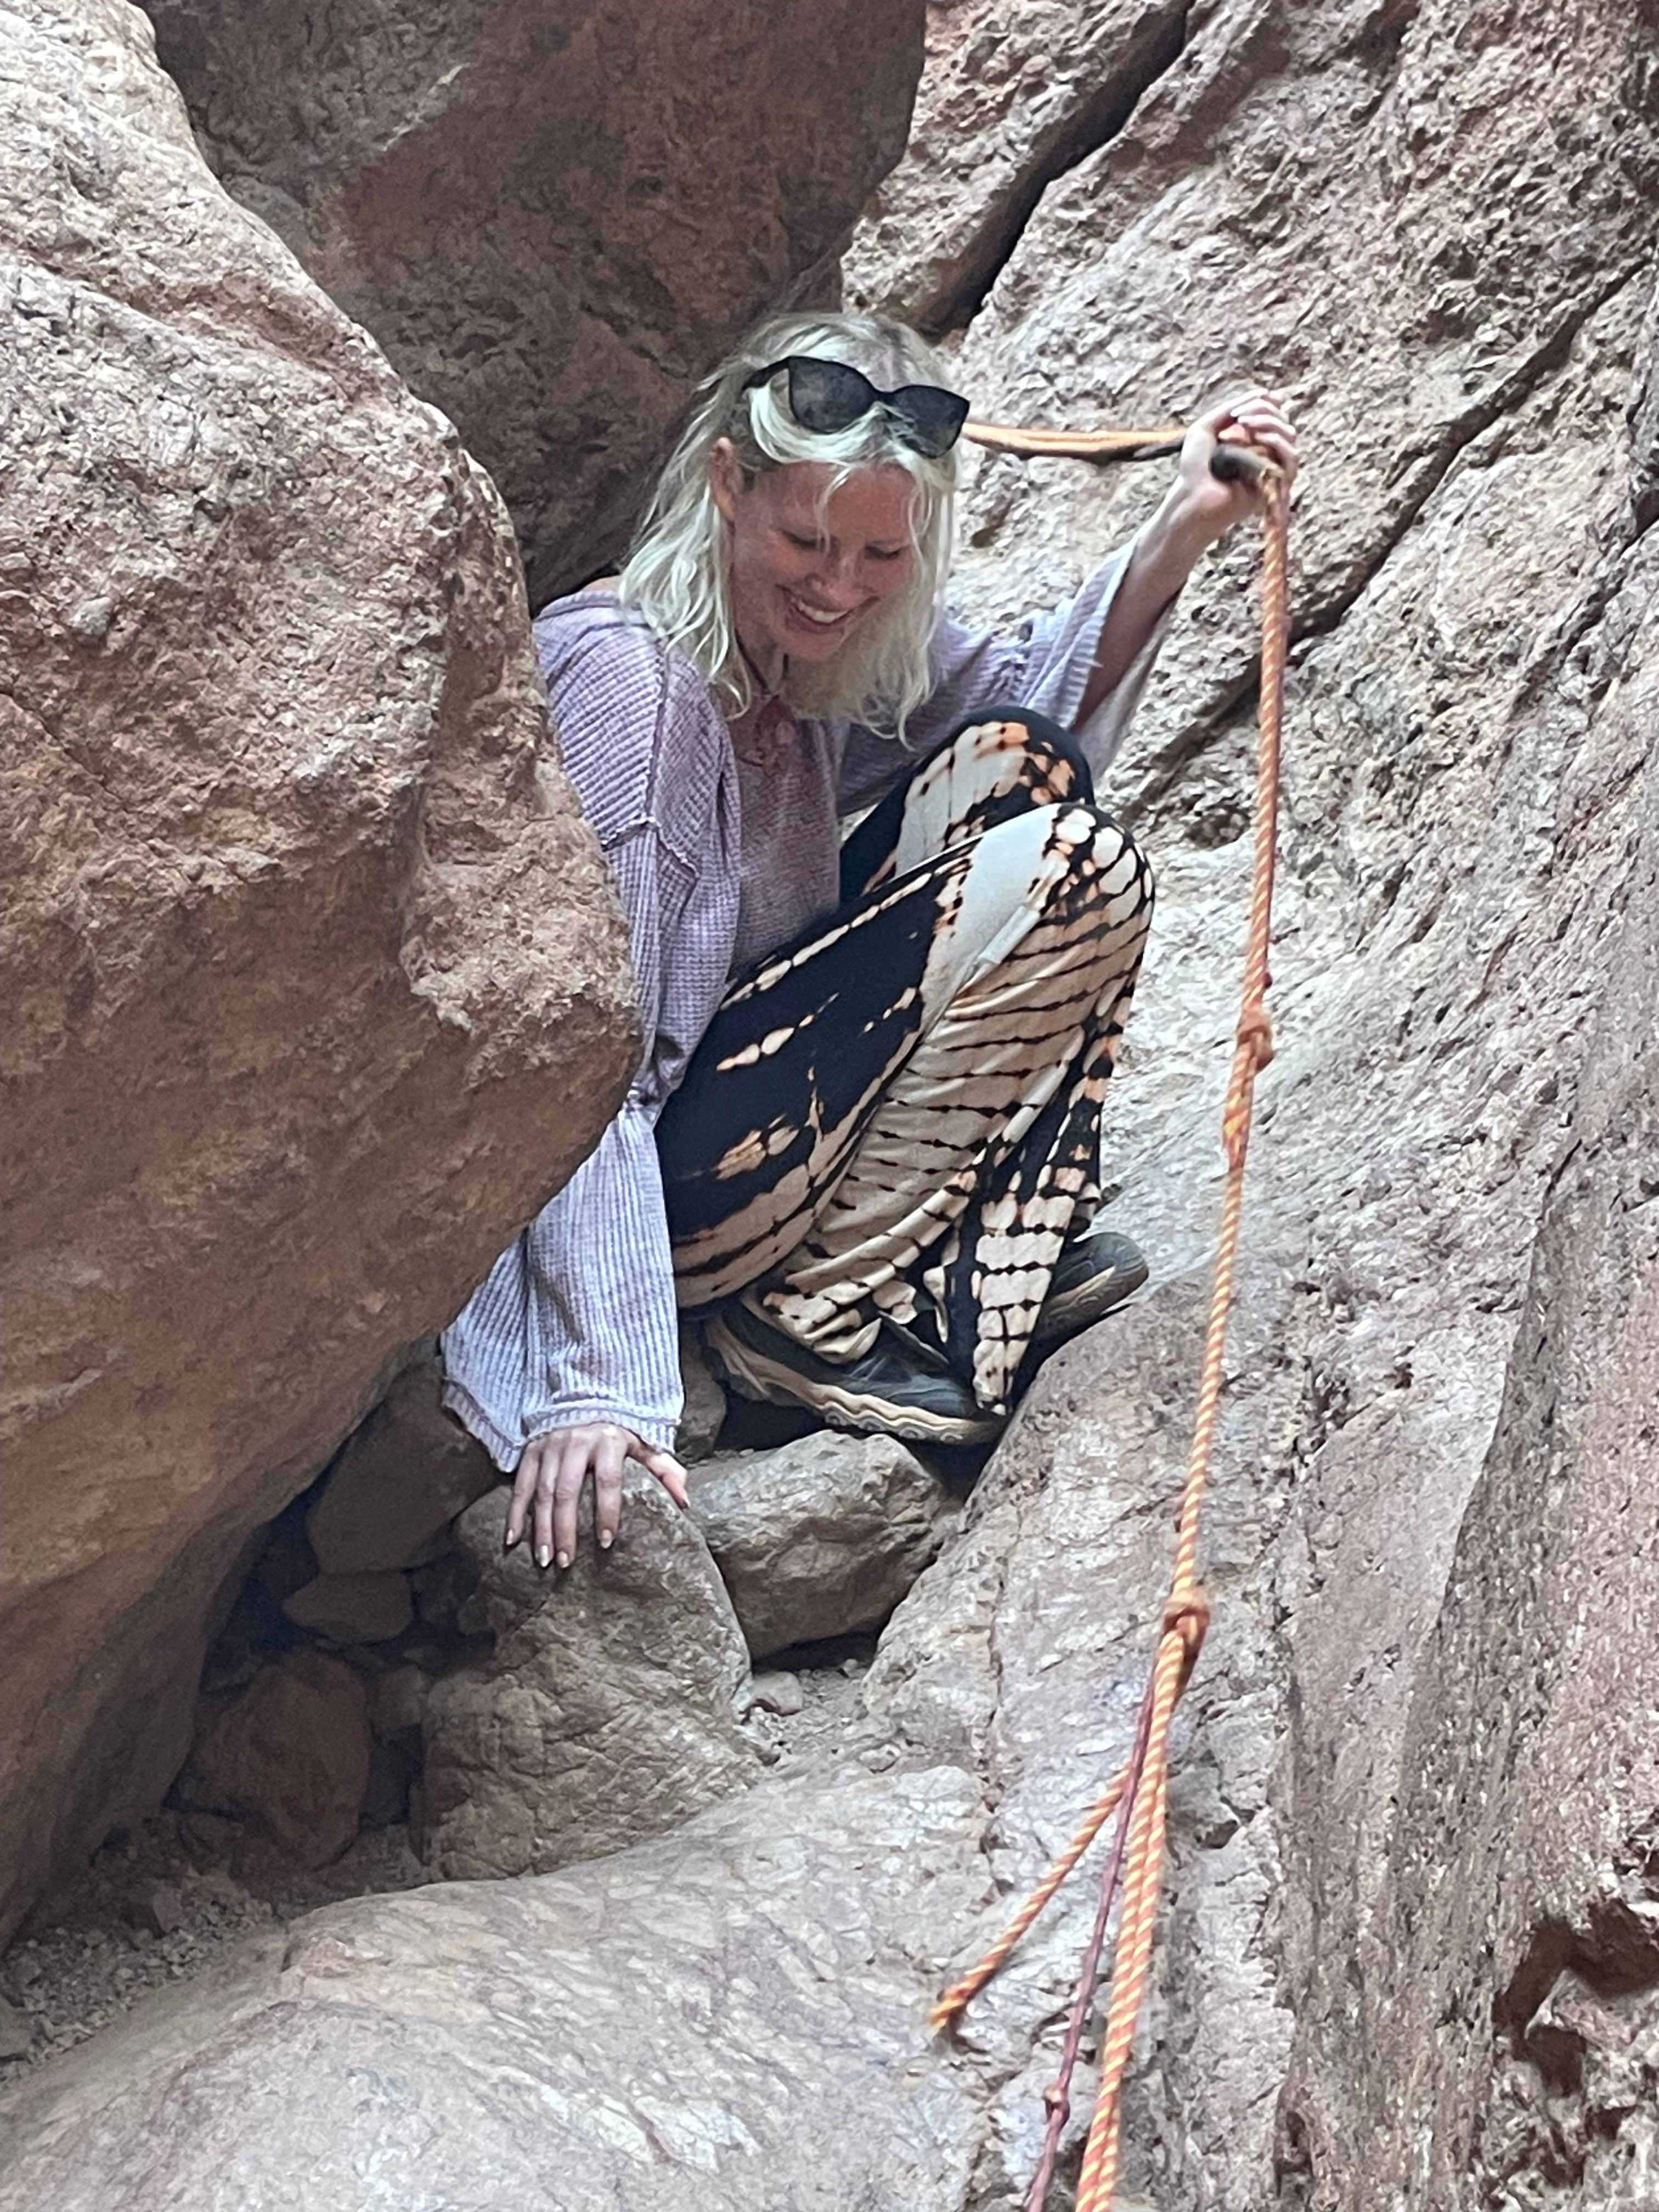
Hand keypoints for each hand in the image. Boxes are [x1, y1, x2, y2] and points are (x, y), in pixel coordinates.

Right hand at [503, 1422, 689, 1569]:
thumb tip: (684, 1502)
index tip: (607, 1542)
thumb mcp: (645, 1446)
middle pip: (567, 1491)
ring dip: (541, 1529)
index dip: (607, 1511)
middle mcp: (575, 1442)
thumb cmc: (620, 1434)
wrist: (585, 1401)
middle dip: (565, 1530)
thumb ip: (665, 1472)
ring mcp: (550, 1447)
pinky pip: (520, 1486)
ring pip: (541, 1492)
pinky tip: (513, 1540)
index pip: (607, 1480)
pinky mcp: (531, 1451)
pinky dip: (515, 1514)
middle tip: (566, 1563)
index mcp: (608, 1441)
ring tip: (545, 1559)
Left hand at [1166, 389, 1300, 549]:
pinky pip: (1291, 458)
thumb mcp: (1205, 428)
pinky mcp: (1275, 485)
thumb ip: (1230, 408)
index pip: (1272, 414)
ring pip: (1289, 436)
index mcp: (1250, 440)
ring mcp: (1271, 468)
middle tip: (1240, 417)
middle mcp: (1264, 452)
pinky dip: (1276, 442)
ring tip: (1245, 425)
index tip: (1240, 408)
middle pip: (1282, 421)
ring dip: (1270, 423)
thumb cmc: (1193, 469)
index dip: (1263, 404)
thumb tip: (1264, 393)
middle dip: (1264, 411)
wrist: (1191, 498)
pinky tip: (1257, 437)